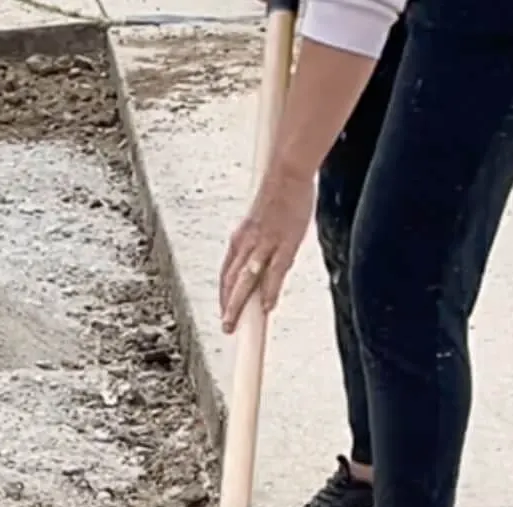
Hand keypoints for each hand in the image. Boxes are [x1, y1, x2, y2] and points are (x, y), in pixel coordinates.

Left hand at [219, 164, 315, 332]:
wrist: (287, 171)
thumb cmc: (279, 192)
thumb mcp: (261, 219)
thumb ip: (256, 239)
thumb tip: (260, 255)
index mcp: (240, 237)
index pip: (228, 272)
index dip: (225, 294)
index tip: (225, 312)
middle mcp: (248, 243)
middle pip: (232, 281)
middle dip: (228, 306)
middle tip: (226, 327)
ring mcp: (265, 244)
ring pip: (246, 280)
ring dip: (238, 304)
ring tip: (235, 325)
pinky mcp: (284, 242)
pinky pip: (274, 271)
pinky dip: (269, 290)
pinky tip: (266, 307)